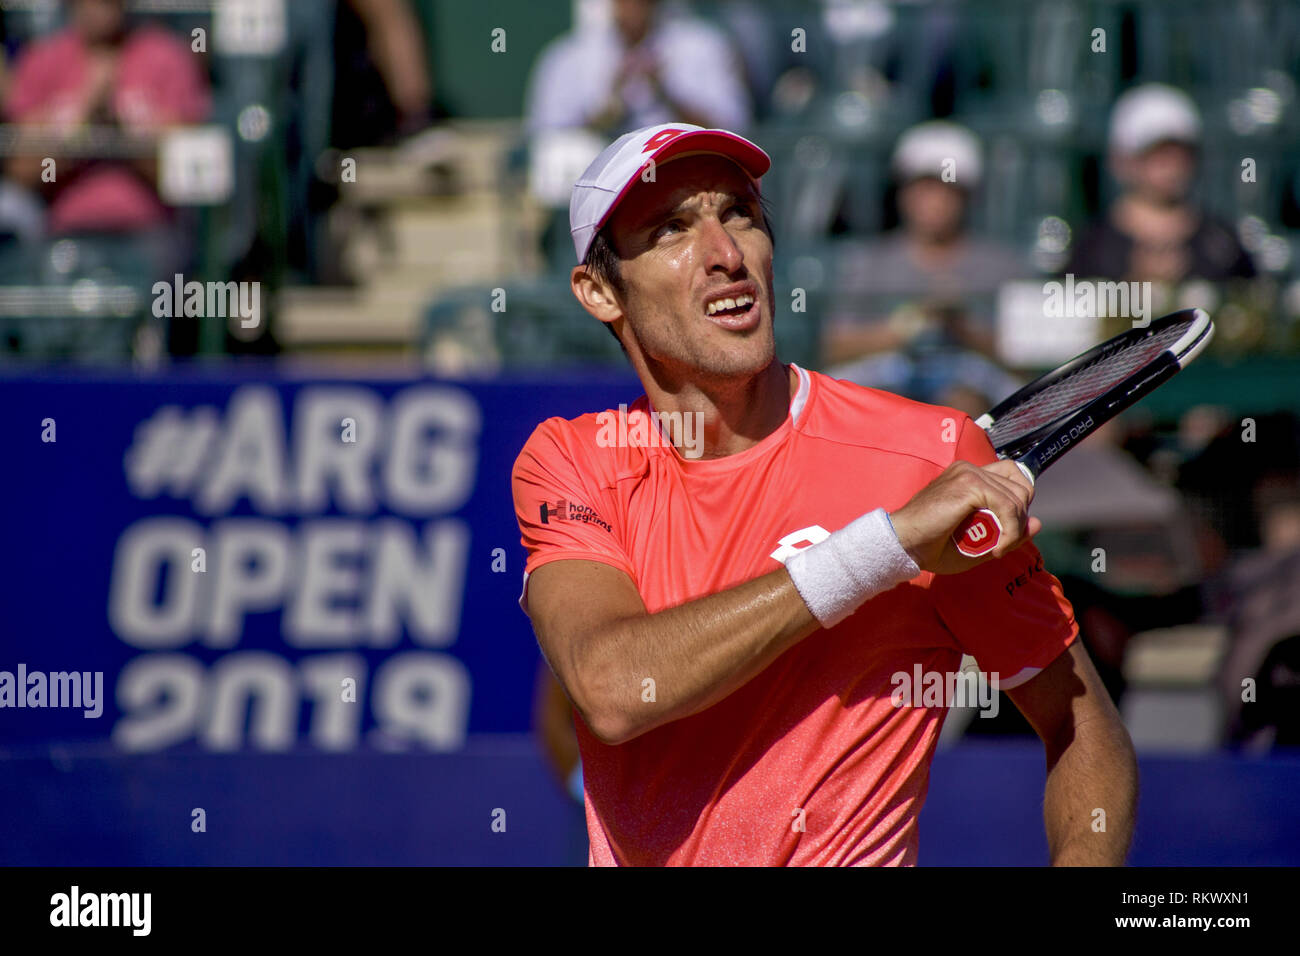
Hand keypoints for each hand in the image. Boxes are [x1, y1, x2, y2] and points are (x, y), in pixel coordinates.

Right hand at [890, 459, 1039, 573]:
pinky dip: (1010, 532)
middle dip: (1019, 518)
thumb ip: (1008, 532)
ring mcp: (969, 474)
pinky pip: (1007, 507)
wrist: (903, 545)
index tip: (1007, 529)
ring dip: (1015, 529)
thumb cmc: (931, 546)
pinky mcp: (969, 485)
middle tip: (1002, 542)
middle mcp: (969, 469)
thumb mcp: (978, 543)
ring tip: (997, 548)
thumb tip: (1039, 523)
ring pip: (1017, 498)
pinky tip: (997, 549)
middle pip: (1021, 486)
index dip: (1019, 502)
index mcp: (967, 475)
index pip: (1013, 474)